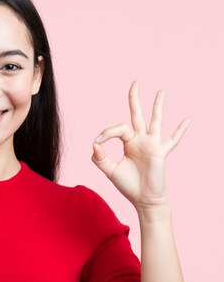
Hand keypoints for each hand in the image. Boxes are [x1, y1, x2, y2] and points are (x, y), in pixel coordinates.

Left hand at [91, 80, 189, 210]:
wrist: (143, 199)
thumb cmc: (128, 185)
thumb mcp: (110, 171)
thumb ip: (100, 158)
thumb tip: (95, 142)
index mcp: (128, 142)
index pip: (117, 129)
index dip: (107, 132)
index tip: (99, 142)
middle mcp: (140, 140)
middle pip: (137, 114)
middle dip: (134, 98)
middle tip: (135, 82)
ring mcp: (152, 144)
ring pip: (155, 120)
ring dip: (158, 106)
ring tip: (161, 91)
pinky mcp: (161, 152)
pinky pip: (172, 140)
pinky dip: (180, 130)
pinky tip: (187, 119)